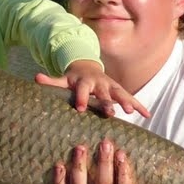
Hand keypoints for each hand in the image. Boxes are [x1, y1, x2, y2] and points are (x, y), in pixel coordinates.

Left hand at [35, 60, 149, 116]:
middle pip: (103, 93)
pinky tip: (148, 115)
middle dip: (107, 102)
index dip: (81, 98)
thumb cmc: (74, 80)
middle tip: (110, 113)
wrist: (87, 68)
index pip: (82, 90)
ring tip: (131, 111)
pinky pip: (131, 98)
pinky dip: (139, 105)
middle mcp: (99, 83)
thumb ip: (51, 81)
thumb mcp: (63, 80)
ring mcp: (111, 86)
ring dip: (126, 101)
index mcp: (84, 81)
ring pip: (120, 93)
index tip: (80, 108)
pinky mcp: (119, 91)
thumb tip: (35, 78)